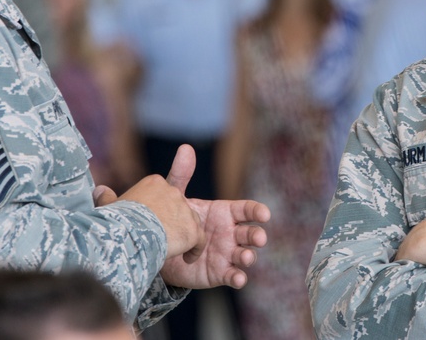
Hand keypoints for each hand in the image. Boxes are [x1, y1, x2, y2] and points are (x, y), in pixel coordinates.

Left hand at [96, 145, 271, 289]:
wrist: (161, 249)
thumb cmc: (174, 220)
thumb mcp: (176, 198)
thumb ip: (181, 175)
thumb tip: (186, 148)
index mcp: (225, 213)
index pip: (247, 209)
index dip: (257, 211)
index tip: (264, 214)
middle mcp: (231, 233)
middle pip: (251, 233)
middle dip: (257, 235)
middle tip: (258, 237)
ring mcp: (228, 253)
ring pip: (245, 255)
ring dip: (249, 256)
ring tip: (247, 257)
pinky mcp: (220, 272)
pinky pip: (233, 275)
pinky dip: (238, 277)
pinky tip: (238, 277)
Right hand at [99, 145, 202, 257]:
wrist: (127, 236)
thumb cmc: (114, 222)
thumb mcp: (109, 208)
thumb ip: (107, 198)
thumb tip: (100, 190)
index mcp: (154, 183)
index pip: (163, 196)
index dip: (158, 212)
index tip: (149, 225)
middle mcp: (173, 192)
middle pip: (178, 208)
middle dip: (171, 223)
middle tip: (158, 239)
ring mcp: (184, 210)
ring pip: (190, 223)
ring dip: (182, 236)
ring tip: (170, 249)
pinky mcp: (192, 230)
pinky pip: (199, 240)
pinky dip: (195, 250)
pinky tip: (187, 258)